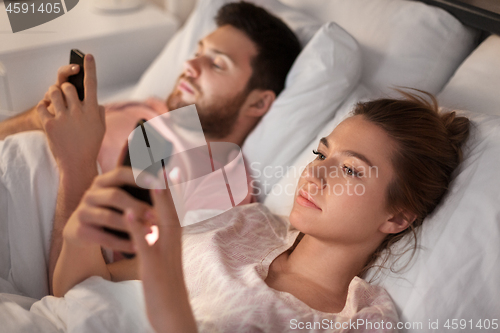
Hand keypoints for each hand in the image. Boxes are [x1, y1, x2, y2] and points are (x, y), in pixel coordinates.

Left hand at [37, 54, 104, 172]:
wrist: (77, 164)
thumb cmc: (90, 146)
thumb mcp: (101, 128)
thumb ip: (98, 111)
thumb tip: (94, 100)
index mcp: (93, 110)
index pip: (92, 84)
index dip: (90, 68)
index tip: (87, 56)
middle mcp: (79, 112)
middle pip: (68, 87)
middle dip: (64, 88)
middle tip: (65, 96)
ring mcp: (64, 118)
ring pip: (53, 93)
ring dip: (53, 94)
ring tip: (55, 102)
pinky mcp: (51, 125)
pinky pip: (42, 106)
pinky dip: (43, 107)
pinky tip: (48, 113)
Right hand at [63, 167, 154, 251]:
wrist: (82, 233)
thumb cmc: (110, 211)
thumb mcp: (118, 198)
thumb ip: (137, 189)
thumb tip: (166, 179)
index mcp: (102, 182)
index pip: (120, 174)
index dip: (139, 177)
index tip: (158, 183)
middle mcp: (90, 194)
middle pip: (115, 196)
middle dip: (137, 206)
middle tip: (156, 216)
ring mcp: (83, 213)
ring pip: (108, 217)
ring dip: (131, 226)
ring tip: (150, 232)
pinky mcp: (80, 232)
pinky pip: (104, 238)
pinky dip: (122, 243)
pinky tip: (137, 247)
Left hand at [124, 170, 196, 332]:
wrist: (173, 312)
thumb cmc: (165, 285)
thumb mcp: (163, 257)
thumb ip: (159, 239)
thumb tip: (154, 224)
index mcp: (173, 238)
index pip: (174, 207)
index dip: (172, 186)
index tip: (170, 166)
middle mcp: (173, 242)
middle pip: (172, 207)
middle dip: (169, 184)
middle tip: (166, 160)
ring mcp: (165, 253)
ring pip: (163, 220)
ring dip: (158, 199)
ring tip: (152, 177)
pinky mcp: (153, 267)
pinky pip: (144, 243)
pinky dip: (137, 226)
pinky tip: (129, 212)